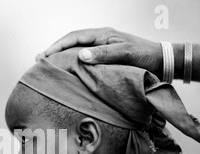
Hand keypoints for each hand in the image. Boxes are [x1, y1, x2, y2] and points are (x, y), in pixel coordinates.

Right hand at [38, 28, 162, 76]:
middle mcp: (99, 40)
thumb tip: (81, 56)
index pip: (73, 37)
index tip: (44, 55)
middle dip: (54, 51)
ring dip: (61, 58)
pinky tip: (66, 73)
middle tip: (39, 60)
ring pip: (75, 52)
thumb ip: (104, 54)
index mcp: (102, 34)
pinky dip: (72, 65)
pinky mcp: (103, 59)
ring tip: (48, 67)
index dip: (57, 46)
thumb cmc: (145, 56)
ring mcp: (100, 49)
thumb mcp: (125, 54)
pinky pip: (83, 61)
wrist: (161, 63)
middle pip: (71, 43)